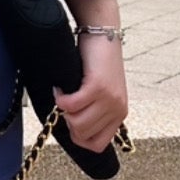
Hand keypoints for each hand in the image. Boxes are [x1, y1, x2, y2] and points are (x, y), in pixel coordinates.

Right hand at [52, 33, 127, 152]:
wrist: (102, 34)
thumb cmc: (97, 63)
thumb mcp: (102, 93)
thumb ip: (94, 112)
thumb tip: (73, 128)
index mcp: (119, 114)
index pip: (97, 145)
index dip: (78, 137)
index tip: (70, 120)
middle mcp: (117, 109)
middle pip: (83, 134)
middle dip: (67, 121)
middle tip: (66, 103)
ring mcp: (108, 99)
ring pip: (77, 123)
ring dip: (63, 110)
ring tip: (63, 94)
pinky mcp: (97, 87)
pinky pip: (71, 105)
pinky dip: (60, 98)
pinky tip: (60, 88)